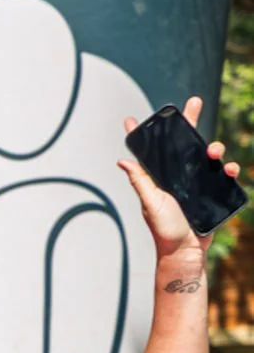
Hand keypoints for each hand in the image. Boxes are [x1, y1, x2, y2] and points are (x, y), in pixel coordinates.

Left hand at [121, 95, 239, 260]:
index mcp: (160, 178)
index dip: (145, 135)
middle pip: (184, 145)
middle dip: (189, 123)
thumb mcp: (151, 203)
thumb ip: (140, 181)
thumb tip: (122, 161)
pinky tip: (228, 169)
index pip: (152, 153)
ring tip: (214, 151)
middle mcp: (178, 176)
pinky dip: (228, 168)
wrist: (185, 250)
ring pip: (207, 156)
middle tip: (193, 102)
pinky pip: (223, 174)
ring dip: (214, 147)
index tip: (132, 118)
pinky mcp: (212, 191)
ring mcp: (197, 182)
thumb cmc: (164, 228)